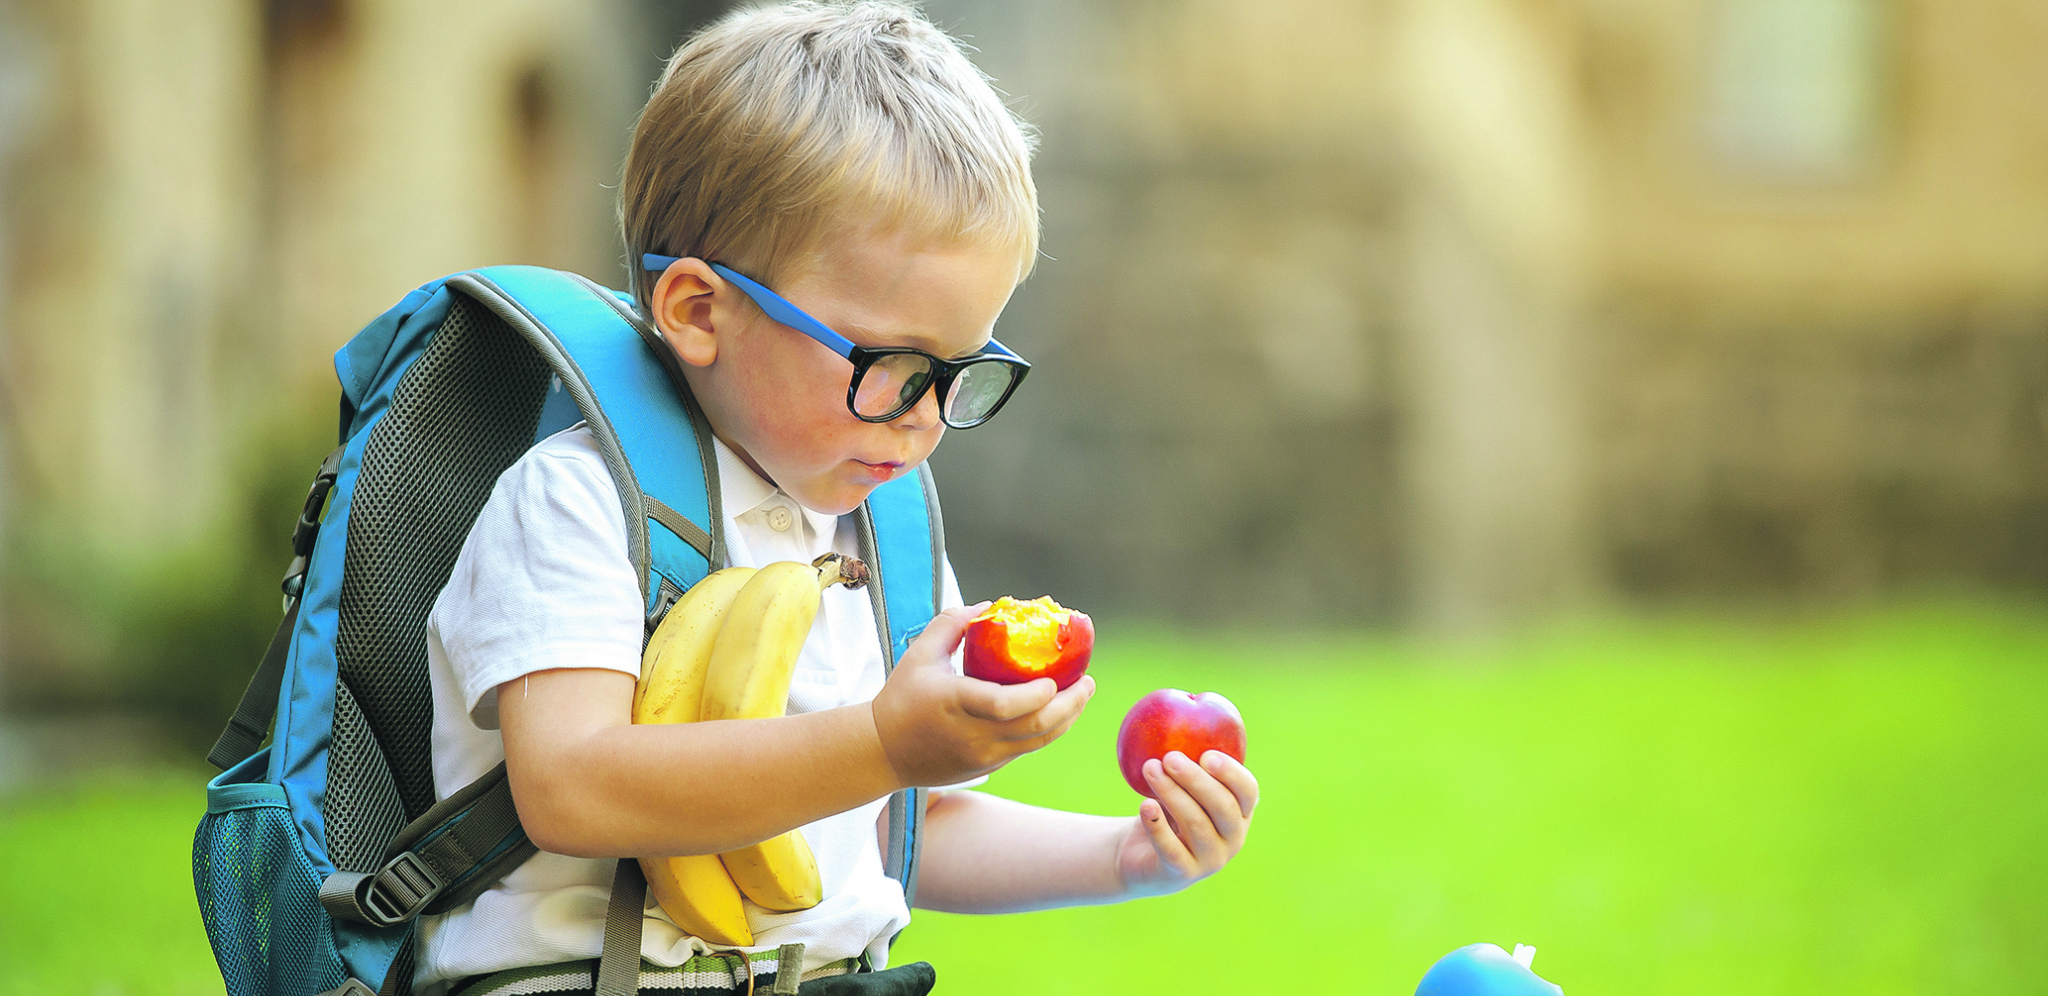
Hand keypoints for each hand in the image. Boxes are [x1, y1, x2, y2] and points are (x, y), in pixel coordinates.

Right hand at [869, 603, 1095, 787]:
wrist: (884, 751)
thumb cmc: (902, 696)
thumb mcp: (920, 654)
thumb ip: (952, 623)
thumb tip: (990, 605)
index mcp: (953, 702)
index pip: (1003, 705)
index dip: (1035, 695)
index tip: (1055, 680)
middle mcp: (972, 734)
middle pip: (1033, 726)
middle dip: (1070, 704)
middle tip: (1088, 682)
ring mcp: (983, 755)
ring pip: (1038, 741)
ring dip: (1068, 718)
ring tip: (1083, 693)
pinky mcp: (989, 766)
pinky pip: (1028, 748)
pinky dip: (1050, 729)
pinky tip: (1061, 709)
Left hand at [1115, 749, 1257, 897]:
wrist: (1141, 855)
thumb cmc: (1167, 810)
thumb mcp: (1181, 785)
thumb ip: (1188, 758)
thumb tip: (1182, 710)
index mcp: (1240, 813)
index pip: (1248, 791)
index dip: (1232, 773)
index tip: (1206, 754)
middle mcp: (1233, 838)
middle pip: (1223, 807)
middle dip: (1196, 779)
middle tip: (1170, 756)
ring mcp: (1211, 860)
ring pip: (1196, 824)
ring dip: (1172, 793)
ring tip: (1149, 769)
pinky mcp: (1183, 874)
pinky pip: (1171, 849)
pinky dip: (1157, 825)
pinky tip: (1144, 805)